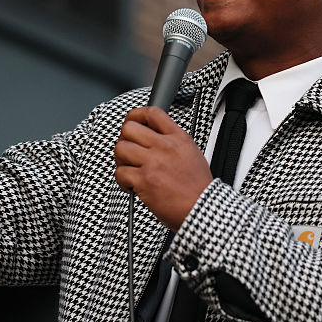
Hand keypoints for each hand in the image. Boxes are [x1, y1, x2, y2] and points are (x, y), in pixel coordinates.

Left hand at [114, 107, 213, 231]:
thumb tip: (153, 137)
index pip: (152, 113)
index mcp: (178, 138)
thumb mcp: (192, 153)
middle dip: (124, 139)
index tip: (131, 121)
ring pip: (120, 148)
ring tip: (129, 169)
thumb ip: (172, 141)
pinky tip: (130, 185)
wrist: (202, 209)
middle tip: (128, 150)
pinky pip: (120, 173)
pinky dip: (121, 181)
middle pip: (129, 128)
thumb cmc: (198, 187)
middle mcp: (165, 146)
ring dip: (120, 160)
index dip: (136, 115)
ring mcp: (153, 162)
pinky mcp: (144, 181)